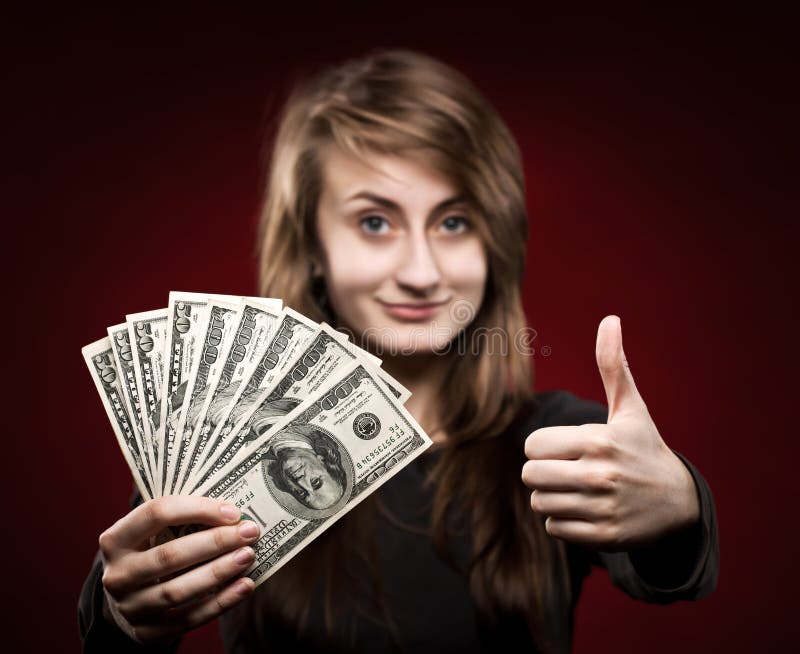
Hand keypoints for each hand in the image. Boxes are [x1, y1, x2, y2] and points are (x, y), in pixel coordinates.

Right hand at [98, 496, 260, 644]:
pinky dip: (221, 602)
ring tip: (248, 556)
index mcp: (116, 539)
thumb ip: (182, 519)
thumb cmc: (152, 553)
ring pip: (178, 590)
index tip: (232, 511)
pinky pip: (189, 618)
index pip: (155, 514)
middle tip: (249, 532)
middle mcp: (117, 575)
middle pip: (170, 556)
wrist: (128, 601)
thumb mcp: (153, 533)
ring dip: (219, 572)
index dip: (197, 509)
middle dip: (215, 542)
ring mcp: (129, 607)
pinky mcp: (146, 632)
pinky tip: (245, 586)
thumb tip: (233, 510)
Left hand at [521, 315, 699, 550]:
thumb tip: (609, 319)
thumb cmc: (645, 448)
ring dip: (552, 497)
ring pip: (539, 503)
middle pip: (530, 476)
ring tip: (577, 489)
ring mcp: (602, 508)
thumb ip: (613, 366)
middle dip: (542, 472)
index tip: (566, 448)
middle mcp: (600, 476)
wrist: (680, 503)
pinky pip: (554, 528)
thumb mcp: (631, 408)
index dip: (544, 446)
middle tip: (566, 469)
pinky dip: (563, 521)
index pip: (533, 445)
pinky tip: (586, 510)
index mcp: (598, 440)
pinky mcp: (604, 537)